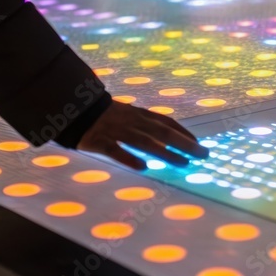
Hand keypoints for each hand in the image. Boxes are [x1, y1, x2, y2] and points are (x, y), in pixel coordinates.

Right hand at [78, 101, 208, 169]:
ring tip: (183, 163)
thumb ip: (143, 124)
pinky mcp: (99, 141)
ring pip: (144, 141)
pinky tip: (143, 167)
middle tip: (203, 155)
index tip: (199, 144)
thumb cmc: (102, 115)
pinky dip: (129, 158)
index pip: (166, 122)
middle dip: (184, 143)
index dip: (184, 133)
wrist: (72, 107)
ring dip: (165, 152)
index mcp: (137, 114)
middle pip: (161, 132)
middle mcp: (131, 121)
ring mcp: (115, 131)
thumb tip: (165, 138)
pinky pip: (116, 150)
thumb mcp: (126, 114)